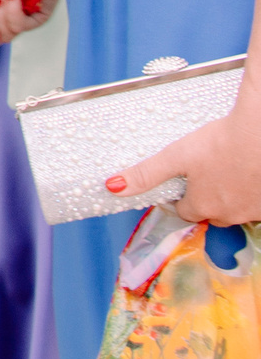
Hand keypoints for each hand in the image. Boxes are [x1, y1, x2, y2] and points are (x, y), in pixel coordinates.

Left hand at [111, 89, 260, 224]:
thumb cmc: (221, 143)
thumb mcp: (176, 156)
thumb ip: (146, 174)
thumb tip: (112, 187)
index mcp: (203, 206)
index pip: (185, 212)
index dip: (181, 198)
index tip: (182, 183)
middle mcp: (229, 215)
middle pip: (211, 214)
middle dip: (206, 199)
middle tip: (205, 173)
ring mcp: (253, 211)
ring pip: (236, 210)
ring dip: (230, 197)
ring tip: (227, 169)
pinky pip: (256, 203)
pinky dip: (251, 192)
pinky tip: (248, 172)